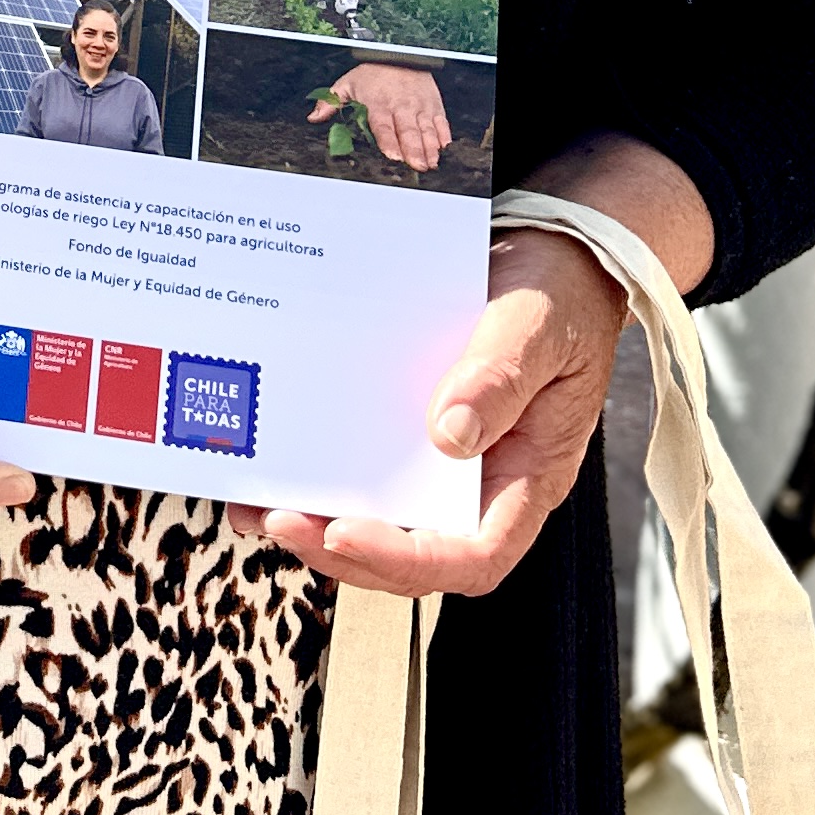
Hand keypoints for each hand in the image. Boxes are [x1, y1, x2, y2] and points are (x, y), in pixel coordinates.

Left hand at [234, 233, 624, 600]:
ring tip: (256, 505)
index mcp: (528, 475)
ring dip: (318, 521)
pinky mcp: (411, 427)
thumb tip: (449, 435)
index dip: (407, 558)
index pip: (473, 553)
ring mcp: (446, 460)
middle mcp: (483, 481)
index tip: (345, 532)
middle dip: (343, 548)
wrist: (556, 256)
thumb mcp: (537, 328)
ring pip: (381, 517)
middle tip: (281, 520)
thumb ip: (499, 379)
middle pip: (414, 553)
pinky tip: (270, 463)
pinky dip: (317, 473)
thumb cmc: (558, 294)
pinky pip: (366, 464)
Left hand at [313, 62, 451, 170]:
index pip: (383, 126)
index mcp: (378, 104)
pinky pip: (441, 122)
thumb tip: (314, 117)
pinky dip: (444, 136)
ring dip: (430, 148)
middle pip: (408, 132)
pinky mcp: (434, 105)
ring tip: (431, 163)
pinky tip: (443, 149)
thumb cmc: (373, 72)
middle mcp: (401, 106)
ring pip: (426, 130)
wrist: (399, 52)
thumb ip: (330, 102)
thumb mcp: (347, 83)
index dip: (389, 142)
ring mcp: (420, 106)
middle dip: (414, 151)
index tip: (394, 156)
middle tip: (418, 166)